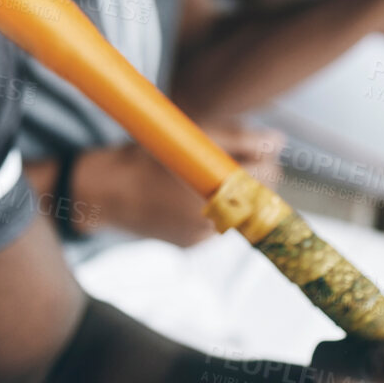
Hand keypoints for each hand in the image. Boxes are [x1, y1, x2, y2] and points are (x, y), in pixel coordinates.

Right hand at [74, 123, 279, 246]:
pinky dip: (211, 211)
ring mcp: (203, 237)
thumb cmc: (147, 157)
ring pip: (239, 214)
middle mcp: (216, 219)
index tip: (252, 149)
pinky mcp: (191, 246)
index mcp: (219, 187)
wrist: (106, 191)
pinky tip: (184, 198)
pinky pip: (216, 227)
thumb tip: (278, 141)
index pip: (269, 175)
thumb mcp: (193, 136)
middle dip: (252, 178)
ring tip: (200, 179)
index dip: (265, 158)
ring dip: (232, 197)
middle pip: (260, 198)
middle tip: (227, 161)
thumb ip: (239, 137)